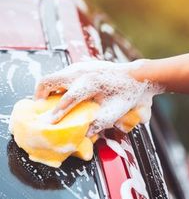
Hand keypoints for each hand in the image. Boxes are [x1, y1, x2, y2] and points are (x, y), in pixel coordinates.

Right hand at [35, 60, 159, 135]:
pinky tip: (65, 94)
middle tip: (41, 108)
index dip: (56, 113)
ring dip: (49, 89)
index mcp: (90, 83)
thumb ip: (95, 123)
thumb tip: (81, 133)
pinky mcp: (84, 66)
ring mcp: (81, 66)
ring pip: (55, 76)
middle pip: (49, 80)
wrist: (136, 77)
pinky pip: (64, 74)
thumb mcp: (113, 112)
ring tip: (51, 103)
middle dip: (40, 95)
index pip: (66, 99)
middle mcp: (82, 72)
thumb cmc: (127, 94)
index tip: (49, 123)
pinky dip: (59, 84)